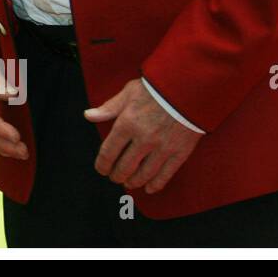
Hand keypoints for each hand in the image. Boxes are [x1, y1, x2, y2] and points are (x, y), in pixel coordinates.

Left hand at [86, 79, 201, 193]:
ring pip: (144, 174)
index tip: (101, 169)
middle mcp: (143, 139)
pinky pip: (166, 174)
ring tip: (128, 184)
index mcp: (127, 124)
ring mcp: (162, 147)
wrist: (189, 87)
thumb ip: (109, 108)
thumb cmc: (155, 88)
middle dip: (117, 175)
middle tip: (114, 178)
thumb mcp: (128, 93)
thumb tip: (88, 115)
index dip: (102, 164)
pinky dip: (156, 184)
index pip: (109, 152)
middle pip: (125, 166)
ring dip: (134, 182)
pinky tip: (149, 188)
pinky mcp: (180, 152)